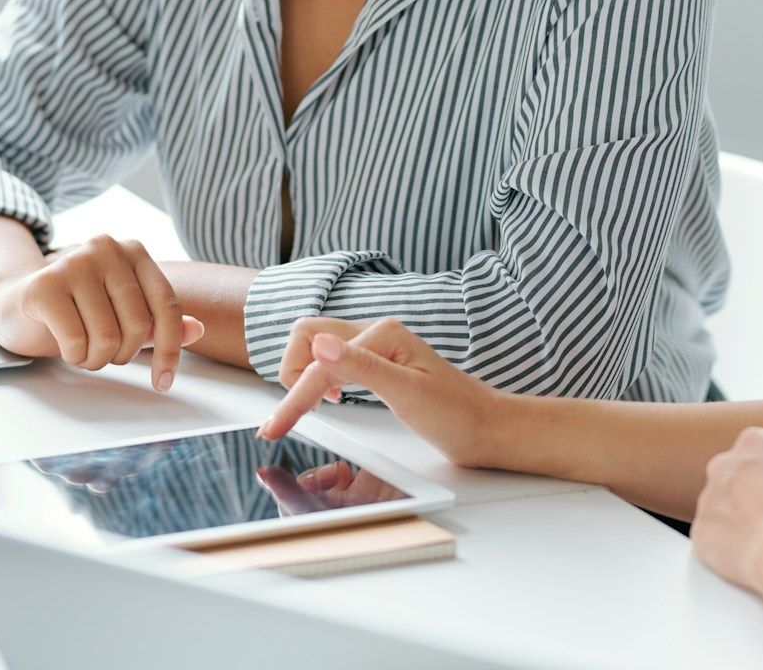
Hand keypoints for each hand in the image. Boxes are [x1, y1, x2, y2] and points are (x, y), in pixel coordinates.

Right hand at [0, 234, 203, 390]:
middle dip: (122, 355)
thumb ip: (158, 322)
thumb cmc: (75, 312)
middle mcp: (106, 248)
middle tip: (101, 353)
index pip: (166, 306)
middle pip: (138, 325)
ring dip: (96, 359)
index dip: (169, 350)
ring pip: (108, 338)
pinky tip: (63, 344)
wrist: (14, 306)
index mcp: (132, 251)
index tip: (164, 381)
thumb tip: (198, 329)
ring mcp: (73, 262)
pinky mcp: (44, 285)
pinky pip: (77, 342)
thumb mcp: (122, 316)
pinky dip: (73, 356)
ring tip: (82, 348)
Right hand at [257, 317, 500, 467]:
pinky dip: (318, 378)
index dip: (293, 397)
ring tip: (305, 408)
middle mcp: (375, 333)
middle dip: (290, 371)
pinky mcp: (377, 365)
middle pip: (306, 335)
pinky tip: (330, 400)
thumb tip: (318, 345)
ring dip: (302, 373)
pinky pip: (332, 361)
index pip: (319, 363)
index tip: (274, 429)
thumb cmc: (457, 414)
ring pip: (316, 346)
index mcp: (381, 334)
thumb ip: (361, 368)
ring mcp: (375, 348)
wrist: (489, 428)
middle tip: (293, 413)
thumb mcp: (408, 394)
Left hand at [691, 427, 762, 592]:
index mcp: (755, 442)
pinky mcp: (700, 532)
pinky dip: (727, 549)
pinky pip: (712, 539)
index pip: (759, 450)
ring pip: (720, 509)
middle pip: (733, 476)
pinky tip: (751, 558)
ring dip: (737, 522)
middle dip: (749, 494)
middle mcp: (723, 464)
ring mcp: (708, 499)